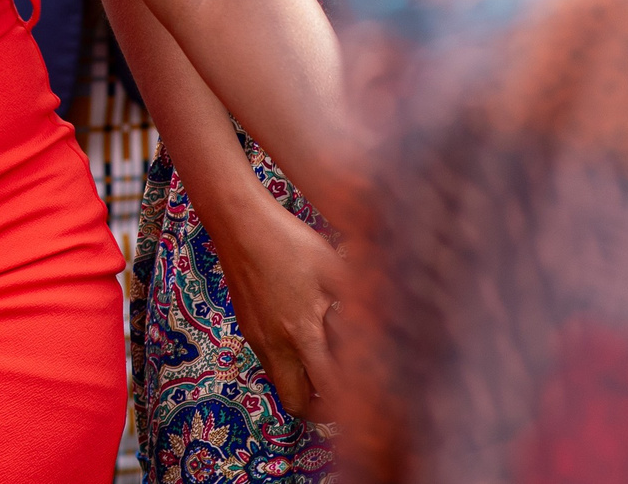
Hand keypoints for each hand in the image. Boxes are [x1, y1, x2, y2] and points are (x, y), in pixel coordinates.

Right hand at [216, 187, 346, 420]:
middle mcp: (275, 343)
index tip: (364, 401)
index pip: (326, 389)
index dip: (348, 403)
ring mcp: (256, 336)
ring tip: (324, 359)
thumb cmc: (288, 241)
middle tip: (337, 391)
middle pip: (294, 402)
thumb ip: (359, 297)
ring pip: (278, 381)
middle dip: (318, 407)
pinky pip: (268, 359)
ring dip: (301, 381)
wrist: (237, 222)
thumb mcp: (332, 267)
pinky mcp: (246, 325)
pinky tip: (301, 331)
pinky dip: (287, 360)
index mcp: (301, 331)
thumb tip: (390, 318)